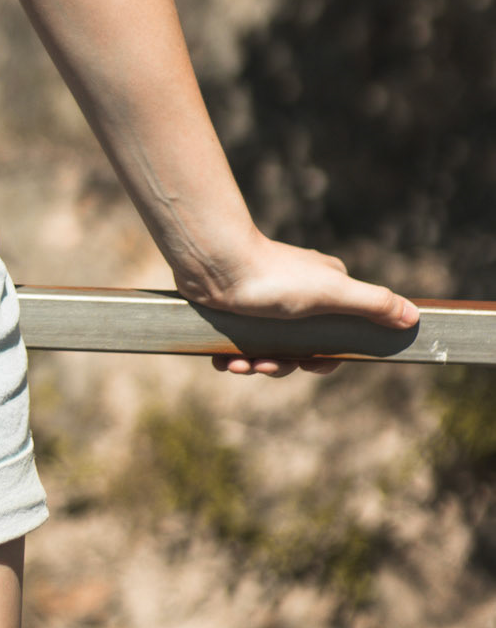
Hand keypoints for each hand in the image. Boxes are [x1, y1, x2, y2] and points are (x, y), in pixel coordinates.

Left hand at [173, 230, 420, 379]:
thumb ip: (373, 304)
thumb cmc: (275, 276)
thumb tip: (414, 316)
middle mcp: (297, 294)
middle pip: (301, 348)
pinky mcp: (236, 310)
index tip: (312, 365)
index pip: (338, 336)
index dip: (326, 359)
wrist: (213, 262)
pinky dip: (233, 357)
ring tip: (242, 364)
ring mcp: (265, 303)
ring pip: (268, 349)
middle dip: (284, 365)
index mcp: (326, 288)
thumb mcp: (332, 293)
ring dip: (257, 364)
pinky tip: (226, 360)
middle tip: (266, 365)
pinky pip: (239, 345)